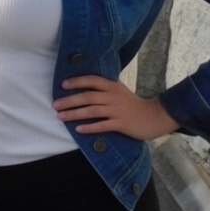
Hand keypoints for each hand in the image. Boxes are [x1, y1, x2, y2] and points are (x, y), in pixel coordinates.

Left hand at [53, 75, 179, 140]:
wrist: (154, 116)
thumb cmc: (133, 104)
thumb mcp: (120, 90)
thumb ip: (105, 87)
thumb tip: (85, 84)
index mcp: (112, 86)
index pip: (92, 80)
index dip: (77, 81)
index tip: (63, 85)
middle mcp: (113, 96)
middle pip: (88, 97)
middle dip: (70, 101)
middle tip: (55, 105)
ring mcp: (117, 110)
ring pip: (92, 111)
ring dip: (74, 114)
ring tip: (61, 117)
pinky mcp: (121, 124)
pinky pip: (102, 125)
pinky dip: (89, 127)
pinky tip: (78, 130)